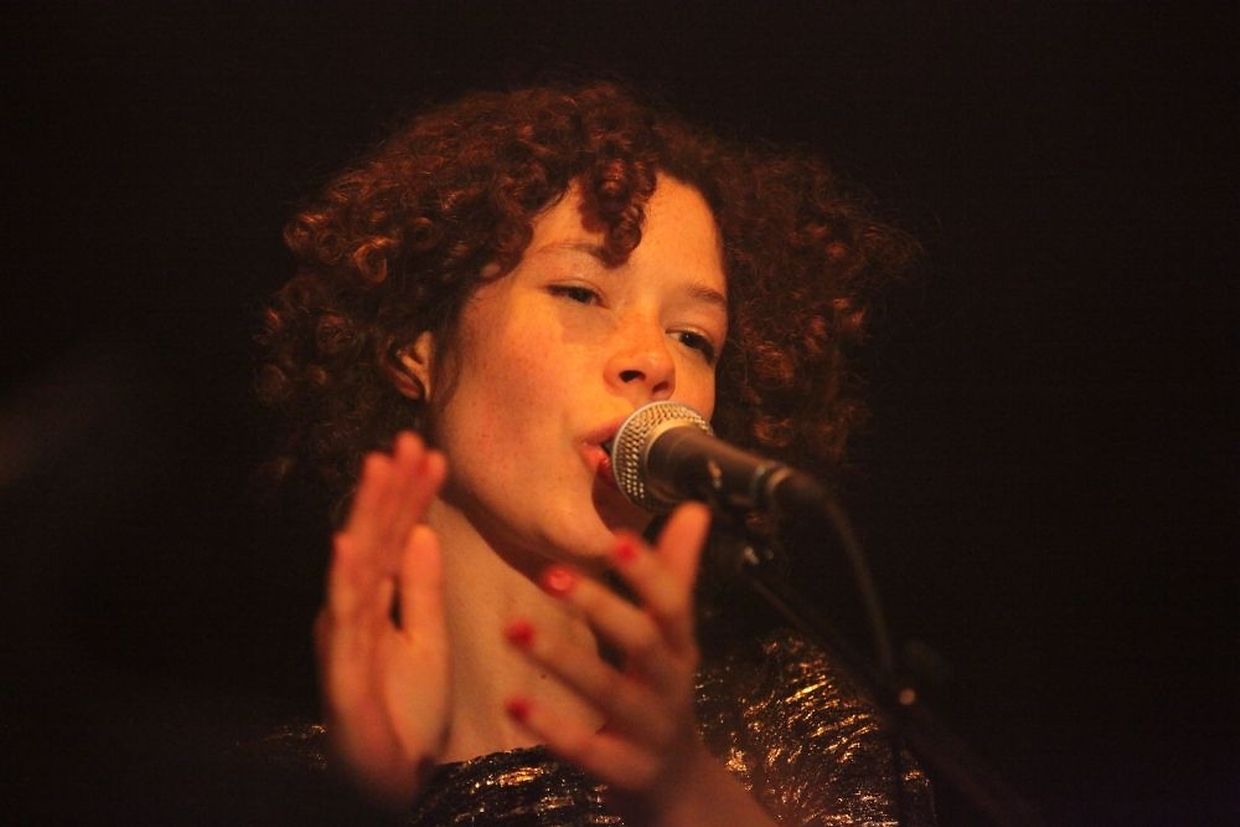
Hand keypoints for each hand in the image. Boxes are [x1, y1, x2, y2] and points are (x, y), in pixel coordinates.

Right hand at [314, 432, 448, 808]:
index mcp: (376, 600)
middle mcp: (354, 609)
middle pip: (373, 538)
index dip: (411, 495)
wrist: (401, 777)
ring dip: (367, 513)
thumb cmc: (409, 711)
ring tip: (380, 467)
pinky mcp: (340, 668)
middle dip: (390, 488)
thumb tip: (423, 531)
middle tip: (408, 439)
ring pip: (356, 563)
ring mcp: (343, 636)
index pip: (395, 536)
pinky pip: (343, 617)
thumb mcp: (428, 638)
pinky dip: (344, 576)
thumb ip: (421, 586)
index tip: (432, 453)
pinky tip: (348, 540)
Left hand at [502, 503, 774, 824]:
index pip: (672, 603)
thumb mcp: (673, 636)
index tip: (615, 538)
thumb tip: (694, 507)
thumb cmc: (662, 692)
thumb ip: (676, 572)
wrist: (676, 783)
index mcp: (680, 647)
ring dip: (562, 659)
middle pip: (643, 642)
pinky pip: (587, 749)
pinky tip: (513, 703)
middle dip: (601, 608)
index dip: (648, 571)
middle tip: (552, 576)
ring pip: (609, 693)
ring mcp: (650, 730)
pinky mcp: (624, 770)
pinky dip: (552, 727)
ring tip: (512, 629)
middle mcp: (670, 685)